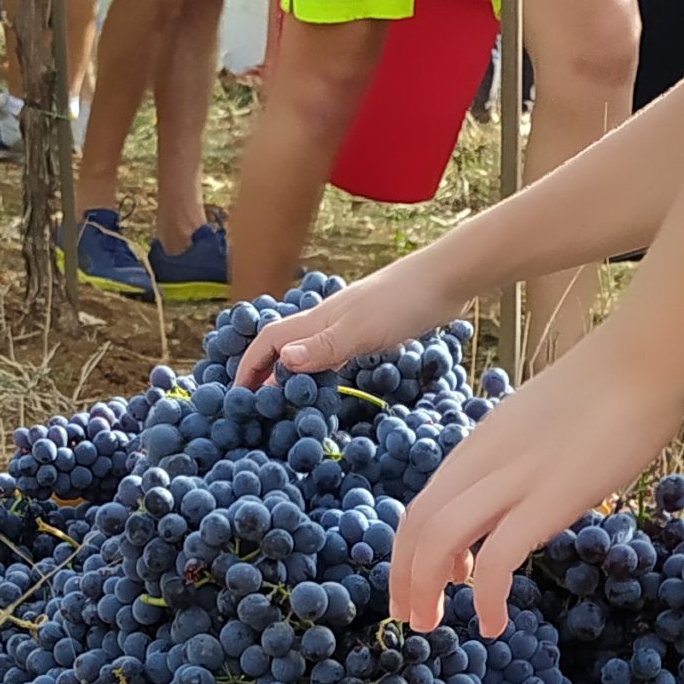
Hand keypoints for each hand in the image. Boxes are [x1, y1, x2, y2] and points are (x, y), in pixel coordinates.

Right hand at [235, 249, 464, 390]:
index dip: (250, 366)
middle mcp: (327, 320)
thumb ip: (322, 347)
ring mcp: (347, 325)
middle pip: (283, 345)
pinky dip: (319, 370)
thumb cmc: (404, 302)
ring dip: (290, 372)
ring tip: (284, 399)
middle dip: (263, 372)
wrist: (445, 279)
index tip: (237, 394)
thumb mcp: (360, 331)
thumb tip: (282, 362)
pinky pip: (331, 353)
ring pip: (306, 349)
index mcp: (318, 319)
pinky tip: (327, 381)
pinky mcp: (369, 331)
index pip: (270, 341)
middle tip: (255, 404)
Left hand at [388, 332, 683, 639]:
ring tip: (434, 625)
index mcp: (479, 446)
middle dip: (405, 579)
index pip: (422, 506)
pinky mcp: (548, 499)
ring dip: (426, 590)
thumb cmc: (608, 390)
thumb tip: (519, 496)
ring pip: (439, 539)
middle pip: (418, 526)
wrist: (642, 360)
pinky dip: (485, 597)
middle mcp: (483, 462)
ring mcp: (514, 479)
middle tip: (412, 619)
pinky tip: (494, 623)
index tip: (411, 587)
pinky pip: (497, 558)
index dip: (406, 553)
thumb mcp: (541, 425)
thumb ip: (519, 459)